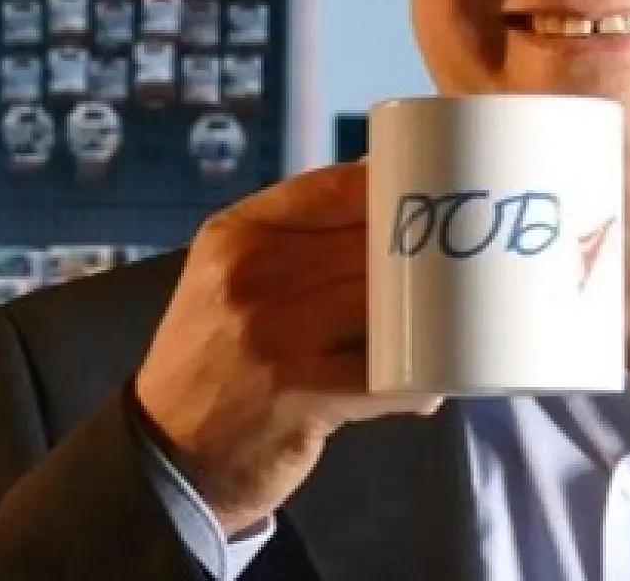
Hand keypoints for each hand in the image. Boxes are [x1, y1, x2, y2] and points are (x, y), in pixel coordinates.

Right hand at [133, 162, 440, 538]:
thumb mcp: (226, 276)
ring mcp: (276, 336)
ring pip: (386, 302)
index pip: (336, 189)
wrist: (167, 452)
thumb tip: (380, 177)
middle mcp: (251, 278)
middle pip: (370, 244)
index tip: (436, 196)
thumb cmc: (214, 353)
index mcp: (236, 236)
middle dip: (423, 256)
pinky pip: (386, 376)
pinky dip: (420, 380)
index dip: (397, 189)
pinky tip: (431, 380)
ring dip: (430, 317)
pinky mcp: (301, 394)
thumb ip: (291, 232)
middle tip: (462, 263)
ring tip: (452, 323)